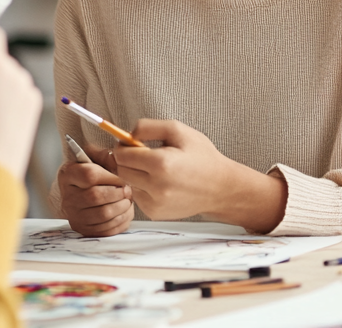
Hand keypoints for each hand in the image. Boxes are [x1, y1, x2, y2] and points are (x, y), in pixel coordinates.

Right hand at [57, 146, 133, 235]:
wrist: (82, 192)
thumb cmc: (93, 174)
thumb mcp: (97, 159)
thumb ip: (107, 156)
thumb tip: (123, 156)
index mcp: (68, 174)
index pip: (90, 175)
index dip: (111, 177)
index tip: (121, 178)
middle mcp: (68, 197)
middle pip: (96, 196)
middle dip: (118, 193)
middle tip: (127, 190)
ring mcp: (74, 215)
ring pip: (103, 214)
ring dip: (122, 207)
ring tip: (127, 200)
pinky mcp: (84, 230)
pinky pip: (106, 229)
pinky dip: (121, 220)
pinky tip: (124, 211)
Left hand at [114, 119, 285, 231]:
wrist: (220, 188)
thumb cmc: (202, 156)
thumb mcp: (180, 131)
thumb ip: (149, 127)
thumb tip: (126, 134)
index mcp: (161, 163)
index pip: (122, 155)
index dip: (124, 146)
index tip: (133, 143)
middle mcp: (156, 186)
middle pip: (121, 170)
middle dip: (128, 160)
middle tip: (145, 155)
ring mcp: (155, 203)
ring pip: (128, 184)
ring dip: (136, 175)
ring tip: (157, 170)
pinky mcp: (155, 213)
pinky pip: (138, 196)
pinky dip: (144, 188)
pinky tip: (162, 183)